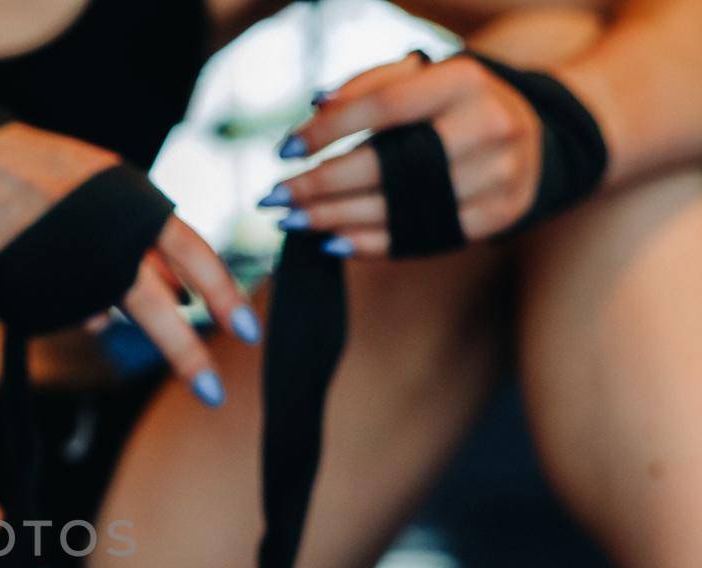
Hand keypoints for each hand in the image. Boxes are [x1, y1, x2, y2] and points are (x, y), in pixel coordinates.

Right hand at [0, 123, 262, 404]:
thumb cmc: (36, 172)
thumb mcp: (103, 188)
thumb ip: (141, 237)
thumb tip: (175, 296)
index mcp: (135, 208)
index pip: (196, 257)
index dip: (226, 297)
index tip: (250, 331)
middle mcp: (109, 247)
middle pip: (161, 311)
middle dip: (188, 356)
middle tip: (213, 392)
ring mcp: (72, 278)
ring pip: (108, 313)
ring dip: (102, 300)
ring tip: (66, 258)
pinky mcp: (38, 304)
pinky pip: (69, 315)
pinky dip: (66, 300)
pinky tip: (40, 266)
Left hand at [263, 52, 547, 258]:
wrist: (536, 136)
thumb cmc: (455, 105)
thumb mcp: (423, 79)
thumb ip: (369, 87)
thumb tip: (314, 108)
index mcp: (464, 81)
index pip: (383, 107)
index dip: (328, 131)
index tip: (284, 150)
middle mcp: (488, 126)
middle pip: (387, 166)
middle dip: (320, 186)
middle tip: (274, 199)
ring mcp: (498, 175)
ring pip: (400, 209)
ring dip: (335, 219)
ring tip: (293, 222)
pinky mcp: (498, 215)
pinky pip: (421, 238)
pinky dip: (369, 244)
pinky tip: (331, 242)